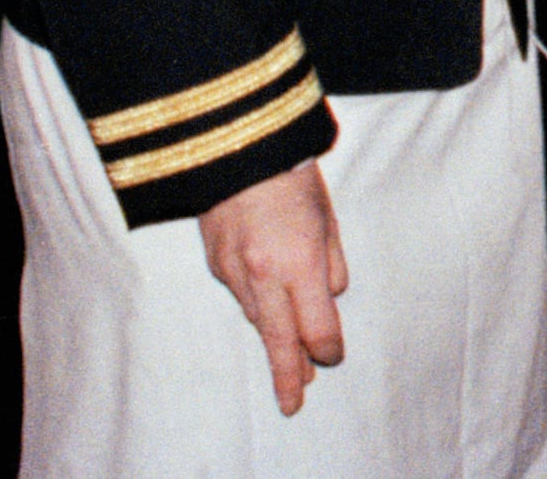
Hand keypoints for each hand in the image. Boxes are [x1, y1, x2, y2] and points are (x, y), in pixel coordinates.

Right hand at [199, 159, 348, 416]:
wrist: (235, 142)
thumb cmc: (292, 173)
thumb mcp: (327, 216)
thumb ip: (332, 261)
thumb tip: (332, 295)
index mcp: (298, 262)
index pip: (315, 325)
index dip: (326, 347)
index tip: (333, 357)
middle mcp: (262, 274)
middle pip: (277, 338)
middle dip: (288, 374)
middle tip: (293, 403)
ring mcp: (232, 270)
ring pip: (256, 318)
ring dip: (272, 340)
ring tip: (288, 364)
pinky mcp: (214, 261)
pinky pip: (239, 295)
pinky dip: (254, 308)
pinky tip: (265, 314)